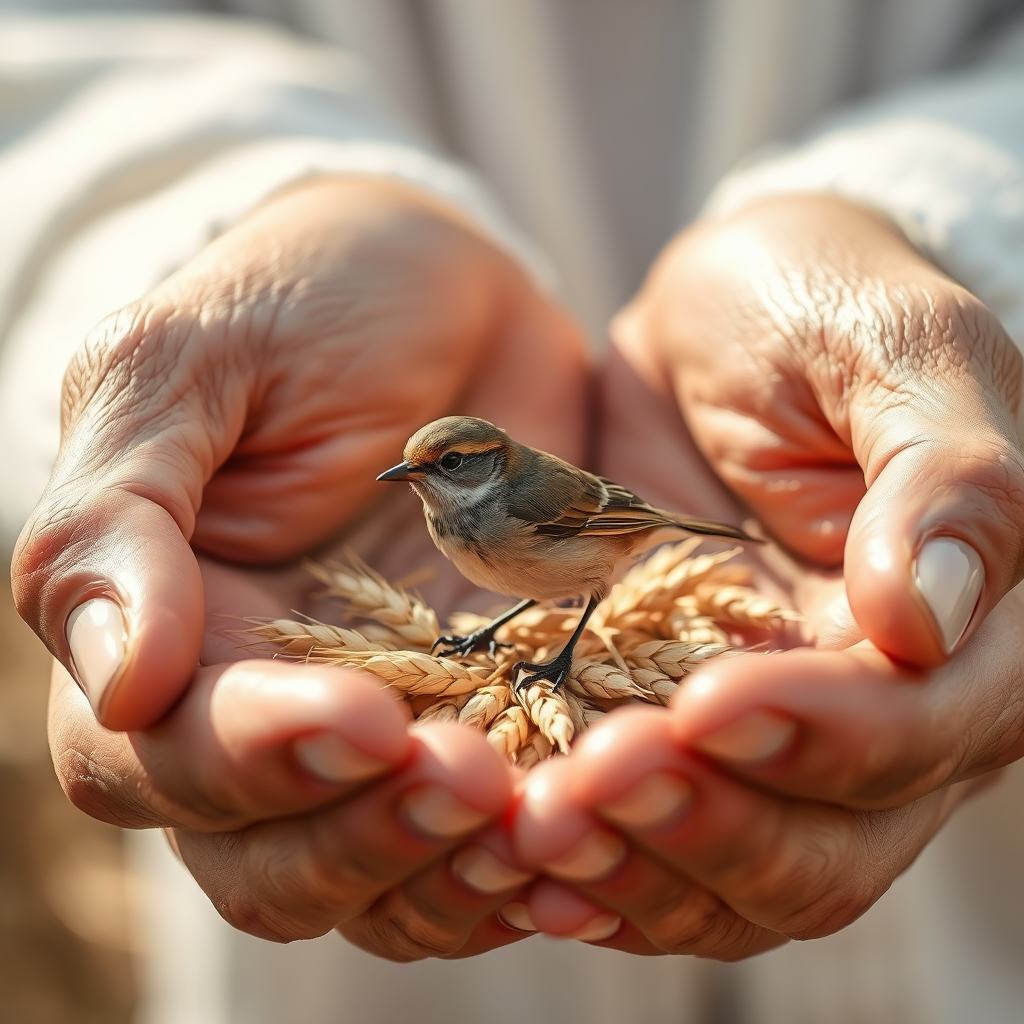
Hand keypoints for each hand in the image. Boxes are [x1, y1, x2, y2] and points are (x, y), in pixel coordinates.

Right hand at [16, 176, 587, 957]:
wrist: (444, 292)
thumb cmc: (300, 301)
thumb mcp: (181, 368)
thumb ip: (118, 514)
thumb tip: (124, 683)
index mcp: (162, 630)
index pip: (163, 757)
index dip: (252, 763)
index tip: (363, 722)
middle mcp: (261, 703)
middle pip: (272, 859)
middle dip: (367, 839)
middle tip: (472, 784)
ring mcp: (380, 715)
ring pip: (382, 870)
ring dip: (455, 869)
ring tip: (543, 825)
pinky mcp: (482, 706)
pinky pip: (489, 821)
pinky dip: (528, 846)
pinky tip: (582, 829)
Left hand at [500, 194, 1023, 957]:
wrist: (721, 322)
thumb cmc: (821, 306)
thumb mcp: (898, 349)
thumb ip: (944, 477)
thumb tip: (923, 622)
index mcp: (967, 627)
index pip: (919, 728)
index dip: (819, 736)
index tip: (704, 702)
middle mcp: (881, 708)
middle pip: (828, 843)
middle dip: (708, 826)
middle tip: (586, 787)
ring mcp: (776, 730)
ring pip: (738, 870)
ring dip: (639, 866)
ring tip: (536, 835)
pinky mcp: (678, 722)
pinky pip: (655, 834)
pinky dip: (598, 862)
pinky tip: (520, 858)